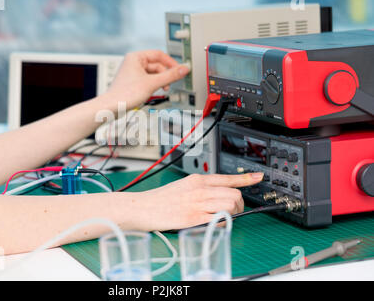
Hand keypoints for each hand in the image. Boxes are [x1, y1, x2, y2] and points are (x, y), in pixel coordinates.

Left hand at [106, 50, 189, 109]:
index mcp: (136, 57)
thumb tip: (184, 69)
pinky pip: (148, 80)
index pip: (159, 55)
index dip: (171, 63)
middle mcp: (134, 63)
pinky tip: (154, 93)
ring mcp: (133, 73)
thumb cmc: (124, 94)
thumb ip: (170, 76)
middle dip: (165, 75)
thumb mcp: (152, 83)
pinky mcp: (133, 82)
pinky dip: (154, 86)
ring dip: (160, 82)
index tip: (180, 71)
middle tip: (170, 84)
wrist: (111, 107)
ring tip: (162, 90)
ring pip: (153, 74)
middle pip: (157, 65)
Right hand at [134, 173, 263, 230]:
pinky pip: (219, 220)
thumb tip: (216, 195)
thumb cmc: (160, 199)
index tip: (258, 177)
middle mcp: (200, 189)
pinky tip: (215, 224)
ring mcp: (198, 203)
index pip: (227, 177)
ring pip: (230, 205)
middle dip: (239, 204)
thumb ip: (199, 189)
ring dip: (233, 213)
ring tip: (224, 218)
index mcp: (197, 180)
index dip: (246, 178)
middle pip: (234, 194)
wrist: (142, 207)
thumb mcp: (182, 186)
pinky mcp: (194, 218)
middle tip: (233, 210)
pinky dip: (222, 224)